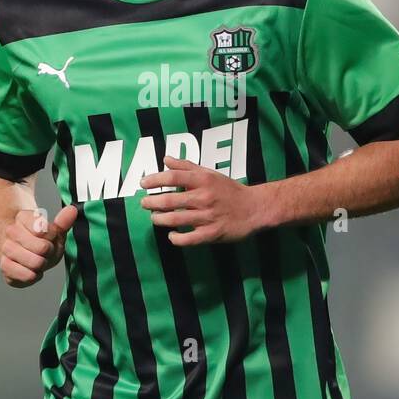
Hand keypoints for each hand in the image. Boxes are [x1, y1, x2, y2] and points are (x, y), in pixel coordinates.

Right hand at [0, 205, 77, 287]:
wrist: (18, 253)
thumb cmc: (37, 241)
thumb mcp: (52, 231)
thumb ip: (62, 222)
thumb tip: (72, 210)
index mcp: (23, 217)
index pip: (45, 229)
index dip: (53, 237)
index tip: (49, 237)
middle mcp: (11, 232)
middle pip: (43, 248)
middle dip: (50, 252)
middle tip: (45, 251)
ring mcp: (5, 249)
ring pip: (36, 263)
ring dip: (42, 264)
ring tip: (38, 259)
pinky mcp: (5, 268)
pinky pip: (28, 276)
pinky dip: (35, 275)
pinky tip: (31, 269)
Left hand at [139, 156, 260, 245]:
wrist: (254, 208)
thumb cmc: (229, 190)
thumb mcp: (210, 173)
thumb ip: (187, 166)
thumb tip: (166, 159)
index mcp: (203, 180)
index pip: (173, 176)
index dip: (155, 179)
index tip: (143, 183)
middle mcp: (204, 197)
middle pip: (170, 199)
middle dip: (152, 202)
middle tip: (144, 203)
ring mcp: (208, 216)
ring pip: (176, 219)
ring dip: (160, 219)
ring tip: (154, 218)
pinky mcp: (212, 233)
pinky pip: (188, 239)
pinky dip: (176, 238)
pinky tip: (171, 235)